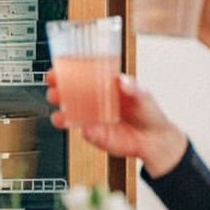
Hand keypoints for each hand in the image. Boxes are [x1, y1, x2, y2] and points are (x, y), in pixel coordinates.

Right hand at [47, 71, 188, 176]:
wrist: (155, 139)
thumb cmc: (147, 111)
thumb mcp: (142, 94)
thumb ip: (132, 88)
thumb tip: (122, 81)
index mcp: (101, 86)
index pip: (78, 76)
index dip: (65, 72)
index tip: (56, 70)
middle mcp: (93, 102)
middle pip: (68, 95)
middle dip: (56, 92)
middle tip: (54, 90)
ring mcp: (92, 119)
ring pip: (69, 116)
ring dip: (60, 114)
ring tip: (60, 115)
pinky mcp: (96, 136)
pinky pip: (85, 133)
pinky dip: (83, 130)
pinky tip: (87, 128)